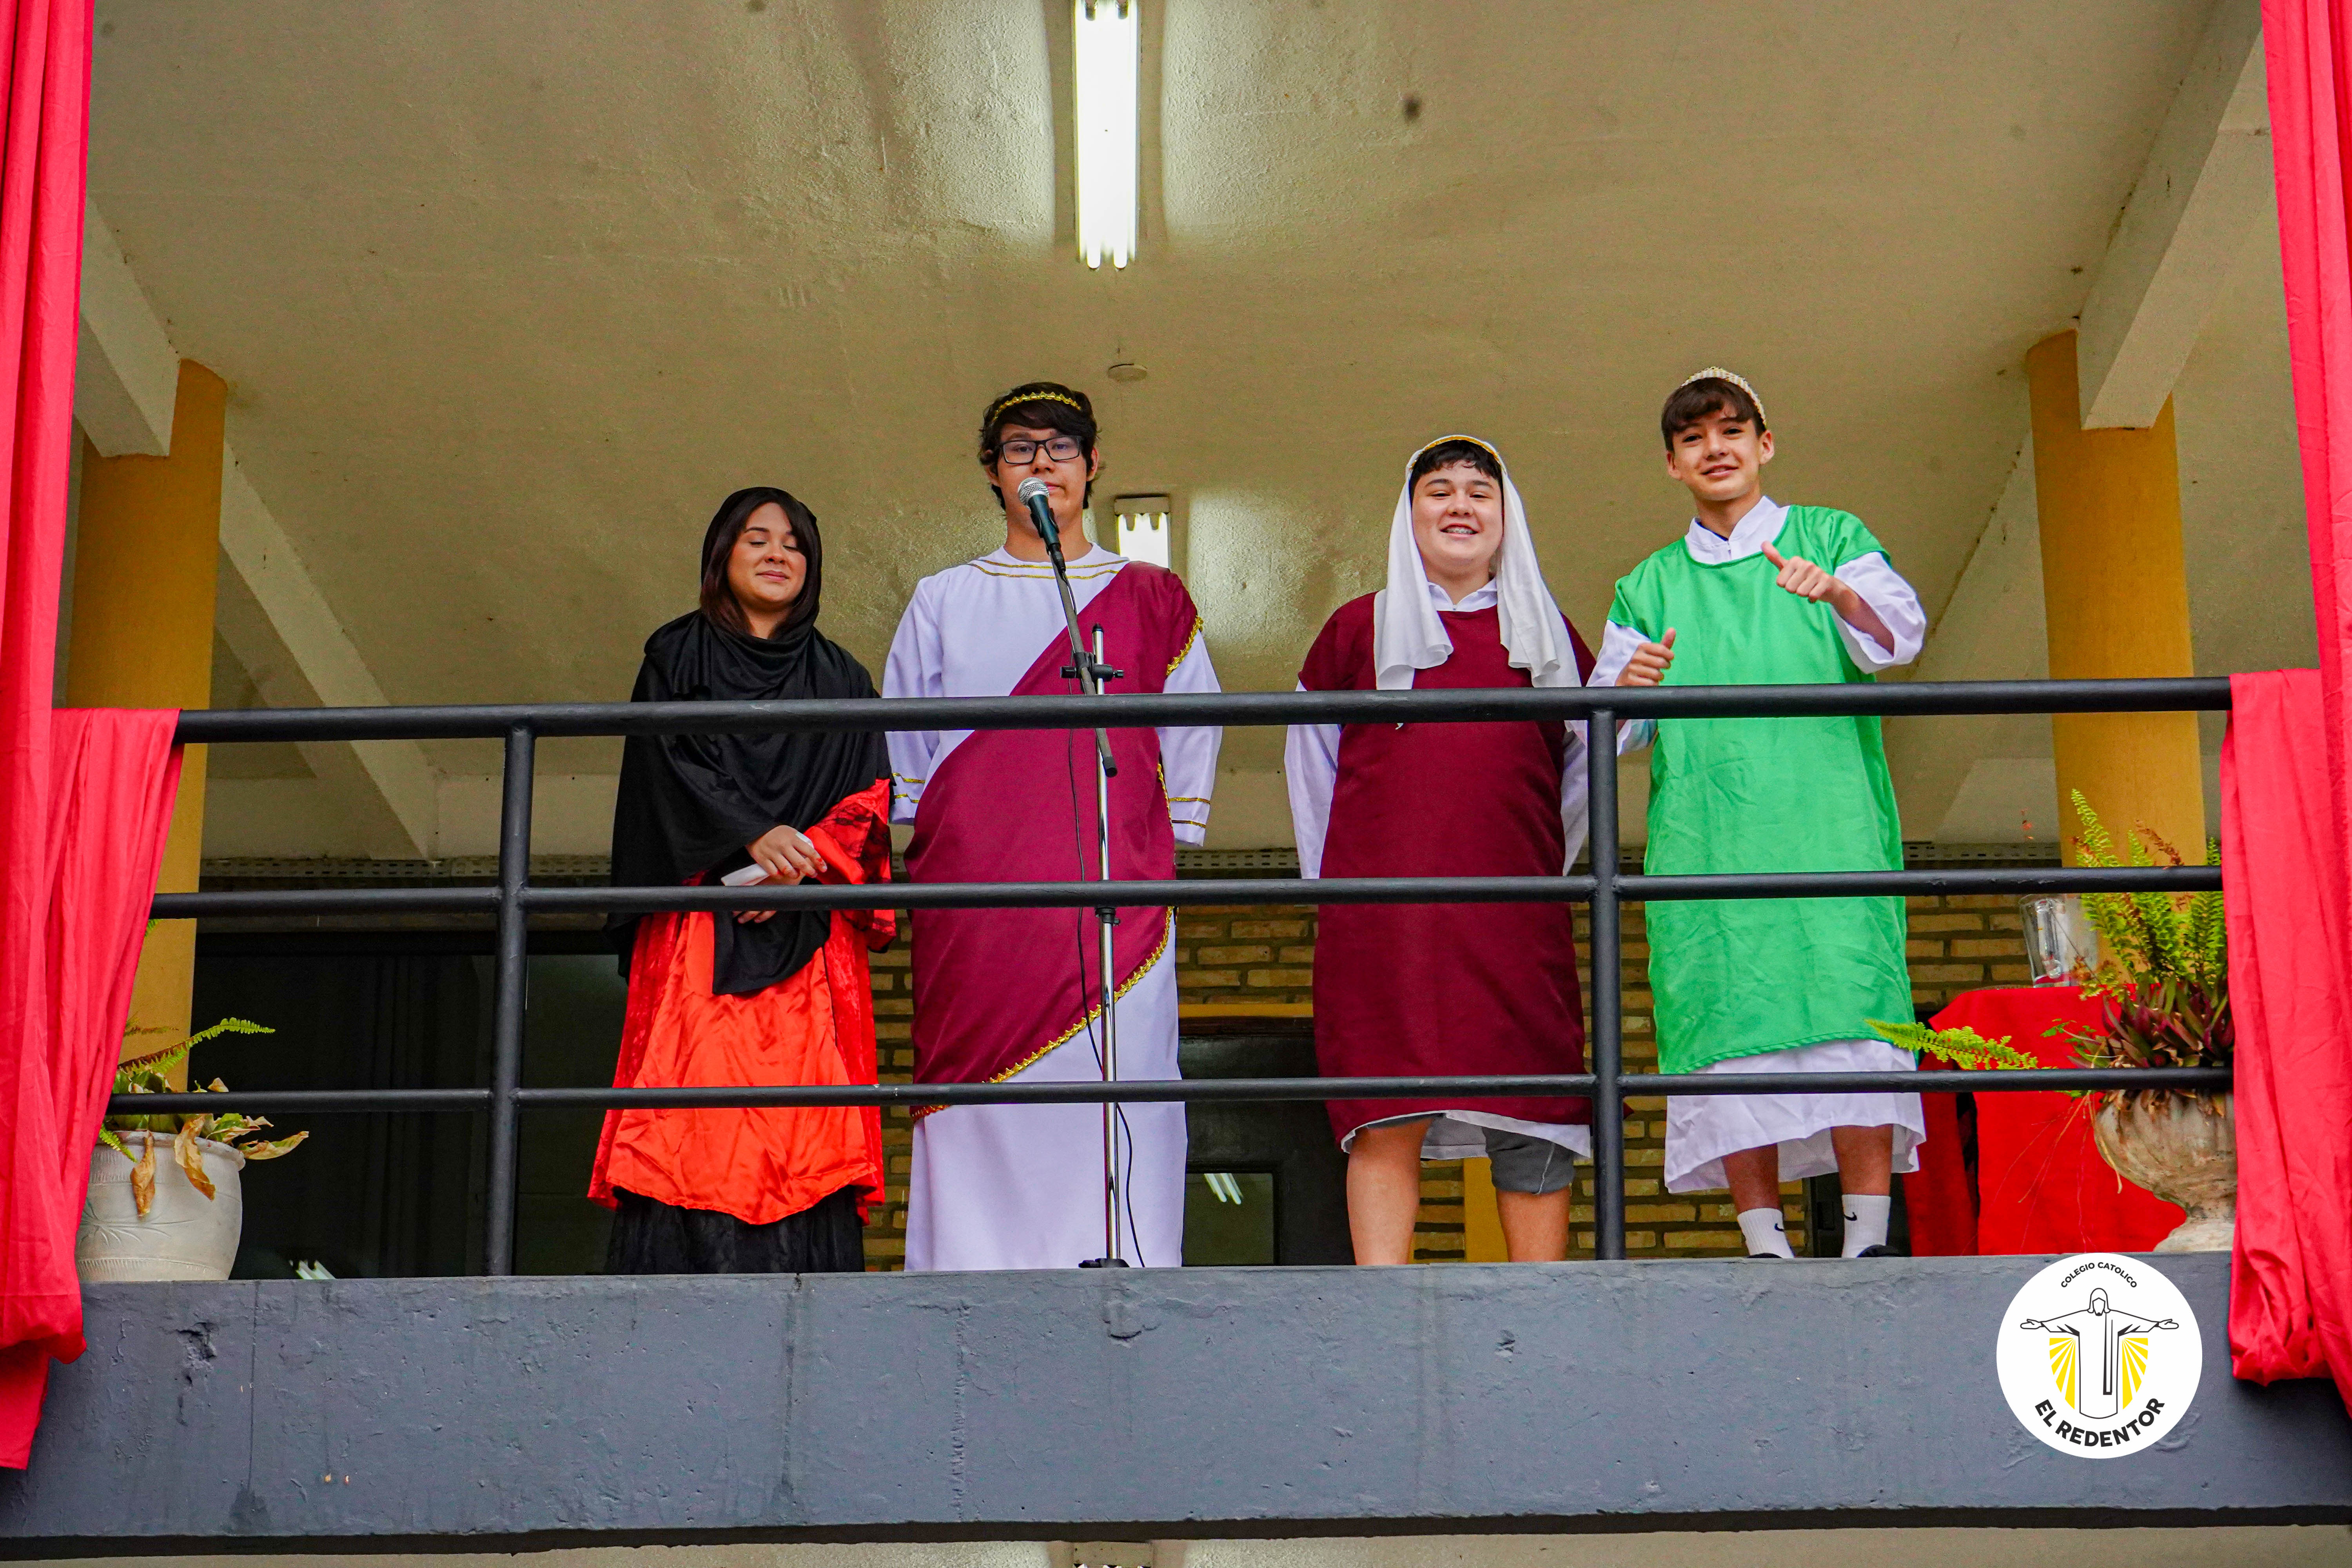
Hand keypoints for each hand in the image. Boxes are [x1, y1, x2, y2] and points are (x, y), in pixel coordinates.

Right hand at [736, 825, 823, 923]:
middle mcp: (783, 845)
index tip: (823, 868)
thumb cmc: (777, 833)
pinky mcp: (762, 859)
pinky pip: (774, 872)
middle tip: (813, 874)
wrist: (754, 828)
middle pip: (800, 863)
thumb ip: (801, 844)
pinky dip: (780, 875)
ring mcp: (772, 853)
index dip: (818, 861)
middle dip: (810, 871)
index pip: (810, 851)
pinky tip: (783, 873)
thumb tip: (814, 857)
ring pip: (787, 870)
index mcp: (792, 838)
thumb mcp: (791, 833)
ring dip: (795, 875)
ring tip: (797, 874)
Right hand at [1616, 627, 1674, 686]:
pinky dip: (1652, 685)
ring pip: (1656, 674)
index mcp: (1641, 647)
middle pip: (1661, 662)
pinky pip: (1650, 684)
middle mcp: (1635, 657)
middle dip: (1665, 667)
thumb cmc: (1643, 665)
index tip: (1669, 658)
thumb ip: (1664, 643)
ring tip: (1654, 677)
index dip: (1669, 655)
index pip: (1662, 649)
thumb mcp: (1653, 654)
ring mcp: (1631, 669)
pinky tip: (1647, 683)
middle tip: (1661, 669)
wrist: (1624, 680)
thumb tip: (1672, 629)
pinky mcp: (1629, 680)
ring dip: (1658, 678)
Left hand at [1760, 541, 1894, 650]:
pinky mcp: (1826, 581)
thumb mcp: (1788, 567)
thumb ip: (1775, 557)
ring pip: (1801, 593)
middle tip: (1803, 585)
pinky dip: (1813, 599)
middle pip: (1789, 588)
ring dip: (1804, 594)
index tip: (1794, 580)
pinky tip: (1816, 593)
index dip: (1786, 585)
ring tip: (1810, 588)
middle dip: (1795, 590)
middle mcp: (1807, 564)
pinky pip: (1812, 596)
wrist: (1829, 586)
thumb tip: (1763, 543)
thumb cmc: (1804, 577)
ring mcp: (1817, 571)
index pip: (1780, 582)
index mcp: (1795, 560)